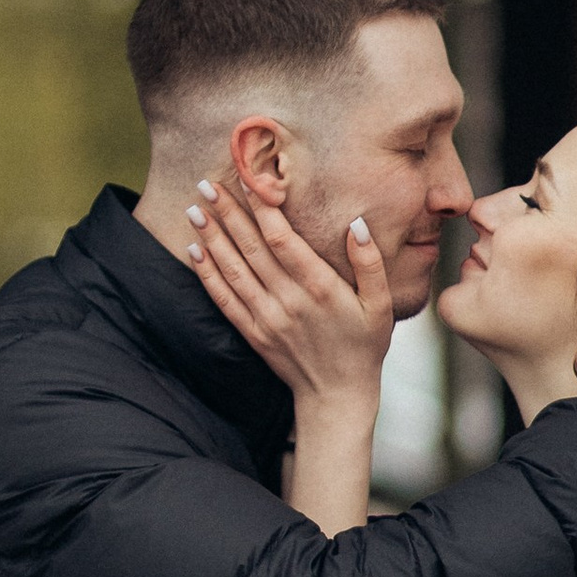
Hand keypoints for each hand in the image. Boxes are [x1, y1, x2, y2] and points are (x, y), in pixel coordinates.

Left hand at [186, 176, 393, 418]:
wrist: (337, 397)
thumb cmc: (364, 347)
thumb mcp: (381, 305)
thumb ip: (370, 263)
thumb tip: (357, 224)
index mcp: (320, 287)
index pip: (282, 238)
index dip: (261, 207)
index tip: (248, 178)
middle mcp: (288, 300)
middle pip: (251, 248)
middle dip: (228, 213)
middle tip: (207, 183)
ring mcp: (267, 318)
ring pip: (233, 269)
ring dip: (212, 237)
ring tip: (195, 209)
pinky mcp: (253, 333)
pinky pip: (224, 299)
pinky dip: (207, 274)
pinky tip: (195, 251)